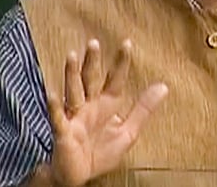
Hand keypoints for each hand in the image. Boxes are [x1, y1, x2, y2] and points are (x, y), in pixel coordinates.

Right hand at [44, 38, 167, 186]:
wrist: (81, 176)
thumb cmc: (101, 152)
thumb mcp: (128, 131)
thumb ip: (144, 109)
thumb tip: (164, 86)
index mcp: (106, 104)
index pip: (115, 79)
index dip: (120, 63)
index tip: (126, 43)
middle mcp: (90, 106)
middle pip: (91, 79)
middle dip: (92, 62)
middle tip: (94, 42)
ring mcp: (75, 117)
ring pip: (73, 91)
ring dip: (72, 74)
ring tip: (71, 56)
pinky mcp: (64, 132)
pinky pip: (58, 118)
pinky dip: (55, 106)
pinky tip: (53, 93)